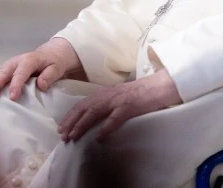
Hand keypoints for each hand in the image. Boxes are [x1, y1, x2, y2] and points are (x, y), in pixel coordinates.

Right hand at [0, 38, 82, 100]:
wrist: (49, 55)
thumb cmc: (53, 63)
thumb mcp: (57, 68)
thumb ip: (50, 75)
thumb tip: (41, 85)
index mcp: (29, 60)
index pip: (21, 72)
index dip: (16, 84)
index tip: (12, 97)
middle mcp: (15, 62)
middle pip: (3, 72)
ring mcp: (7, 65)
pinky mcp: (2, 70)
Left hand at [58, 68, 181, 142]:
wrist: (160, 85)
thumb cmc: (142, 93)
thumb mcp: (120, 96)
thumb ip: (108, 105)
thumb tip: (97, 119)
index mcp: (105, 92)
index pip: (83, 103)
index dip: (71, 115)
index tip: (61, 127)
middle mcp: (108, 94)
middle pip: (84, 108)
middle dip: (71, 121)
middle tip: (62, 135)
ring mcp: (118, 100)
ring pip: (94, 112)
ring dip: (82, 125)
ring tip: (73, 136)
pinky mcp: (129, 106)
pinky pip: (115, 118)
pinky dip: (105, 128)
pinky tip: (99, 137)